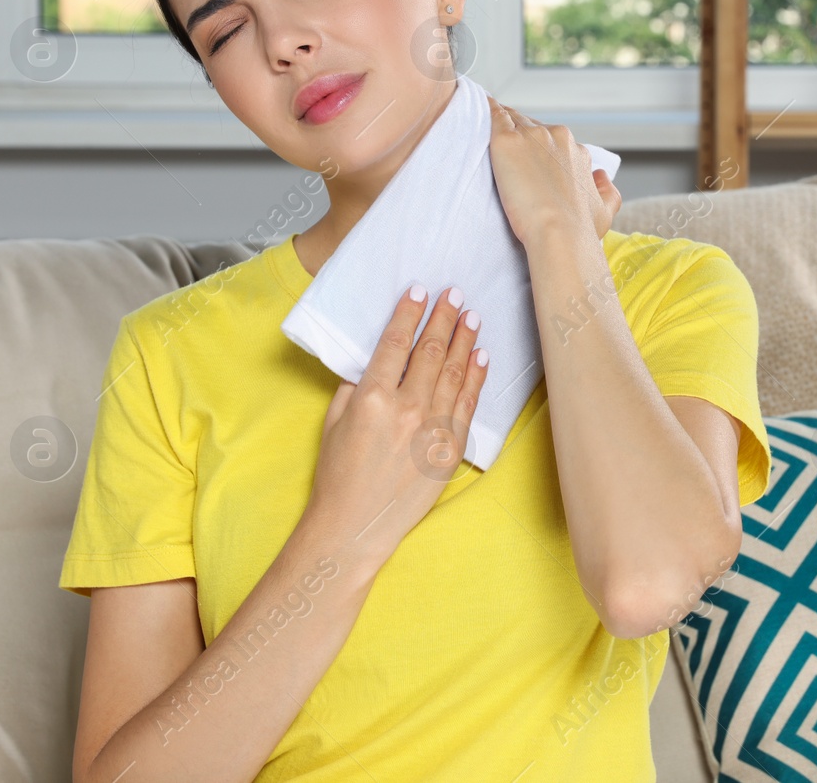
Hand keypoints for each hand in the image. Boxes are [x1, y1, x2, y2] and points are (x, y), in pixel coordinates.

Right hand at [305, 284, 488, 576]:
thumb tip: (378, 360)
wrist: (355, 525)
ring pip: (453, 372)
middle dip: (444, 318)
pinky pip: (467, 403)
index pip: (396, 342)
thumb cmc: (338, 474)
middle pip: (430, 351)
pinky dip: (476, 376)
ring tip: (472, 316)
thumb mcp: (334, 420)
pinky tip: (481, 355)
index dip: (410, 312)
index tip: (420, 290)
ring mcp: (432, 429)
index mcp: (371, 397)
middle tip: (455, 294)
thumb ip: (356, 386)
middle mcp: (405, 409)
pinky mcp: (450, 448)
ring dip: (464, 340)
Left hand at [486, 96, 621, 245]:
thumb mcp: (604, 210)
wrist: (559, 233)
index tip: (527, 155)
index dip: (539, 145)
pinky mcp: (506, 142)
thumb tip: (600, 176)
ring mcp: (531, 136)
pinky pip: (494, 117)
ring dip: (501, 122)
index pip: (553, 138)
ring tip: (484, 124)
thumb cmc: (579, 229)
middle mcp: (557, 136)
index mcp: (576, 151)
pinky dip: (487, 112)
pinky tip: (479, 110)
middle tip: (504, 147)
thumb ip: (606, 191)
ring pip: (512, 119)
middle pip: (531, 125)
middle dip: (519, 133)